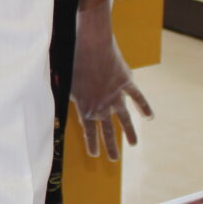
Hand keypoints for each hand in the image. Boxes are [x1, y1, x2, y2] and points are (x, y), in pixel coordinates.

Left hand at [73, 8, 151, 161]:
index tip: (95, 155)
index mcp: (86, 106)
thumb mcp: (63, 82)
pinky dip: (144, 106)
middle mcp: (102, 104)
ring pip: (125, 118)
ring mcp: (116, 94)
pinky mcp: (126, 82)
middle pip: (108, 130)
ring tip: (134, 144)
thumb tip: (52, 103)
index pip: (89, 130)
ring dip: (130, 132)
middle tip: (114, 159)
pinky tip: (150, 117)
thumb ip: (64, 96)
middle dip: (111, 146)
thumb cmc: (71, 60)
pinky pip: (137, 97)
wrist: (90, 44)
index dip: (92, 143)